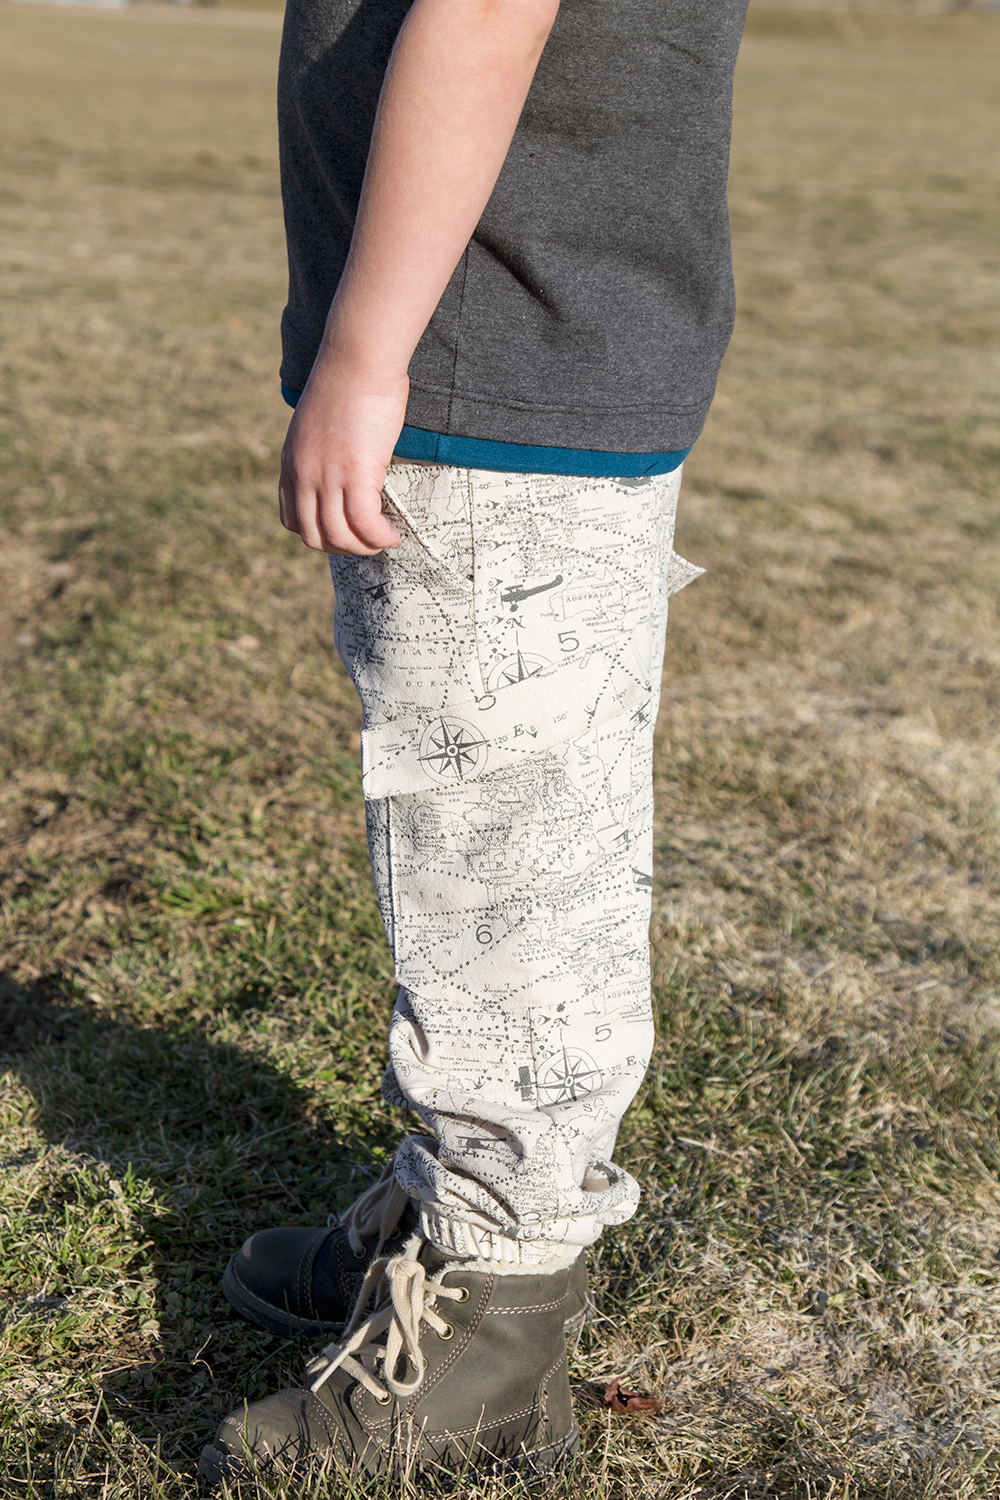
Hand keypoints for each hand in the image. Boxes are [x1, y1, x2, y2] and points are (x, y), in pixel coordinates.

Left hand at [278, 350, 405, 556]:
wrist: (358, 359)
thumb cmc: (349, 382)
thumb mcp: (320, 423)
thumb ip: (322, 450)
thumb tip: (344, 465)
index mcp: (291, 463)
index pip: (292, 519)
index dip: (318, 534)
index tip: (344, 531)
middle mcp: (302, 475)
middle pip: (314, 536)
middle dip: (343, 548)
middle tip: (367, 542)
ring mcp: (326, 477)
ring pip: (340, 536)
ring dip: (364, 547)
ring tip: (384, 540)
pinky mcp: (354, 474)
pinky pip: (365, 524)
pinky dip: (380, 536)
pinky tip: (393, 534)